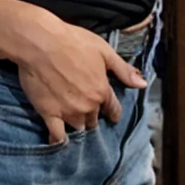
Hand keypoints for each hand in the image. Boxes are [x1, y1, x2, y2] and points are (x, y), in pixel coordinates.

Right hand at [7, 6, 146, 145]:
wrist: (41, 43)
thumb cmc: (73, 42)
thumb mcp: (103, 51)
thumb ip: (123, 70)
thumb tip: (143, 84)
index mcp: (102, 91)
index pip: (113, 109)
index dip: (112, 112)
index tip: (110, 115)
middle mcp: (88, 106)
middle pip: (94, 121)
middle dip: (93, 116)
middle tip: (86, 109)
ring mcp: (68, 112)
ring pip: (78, 128)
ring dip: (78, 124)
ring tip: (72, 119)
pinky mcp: (49, 114)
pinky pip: (57, 136)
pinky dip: (58, 140)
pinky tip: (58, 141)